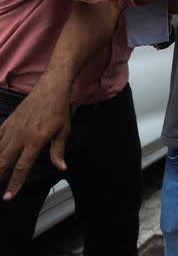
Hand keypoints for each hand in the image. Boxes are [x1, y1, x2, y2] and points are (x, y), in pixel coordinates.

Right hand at [0, 79, 71, 199]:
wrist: (50, 89)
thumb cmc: (59, 111)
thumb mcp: (63, 132)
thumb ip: (58, 151)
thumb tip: (61, 168)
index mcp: (35, 141)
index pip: (22, 167)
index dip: (15, 184)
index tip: (8, 197)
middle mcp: (20, 136)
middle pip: (3, 162)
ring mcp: (11, 129)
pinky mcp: (7, 122)